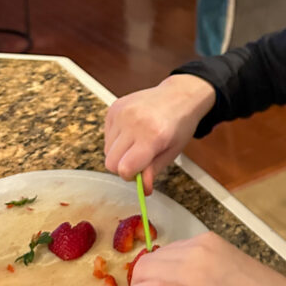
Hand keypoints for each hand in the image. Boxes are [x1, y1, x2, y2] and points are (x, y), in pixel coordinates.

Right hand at [104, 75, 215, 193]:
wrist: (179, 96)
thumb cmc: (179, 124)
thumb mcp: (172, 152)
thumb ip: (153, 171)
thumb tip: (142, 189)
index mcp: (152, 136)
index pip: (124, 169)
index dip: (131, 176)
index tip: (140, 172)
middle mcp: (133, 122)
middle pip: (110, 162)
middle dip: (123, 166)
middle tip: (139, 158)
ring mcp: (121, 113)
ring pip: (106, 150)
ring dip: (119, 152)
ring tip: (138, 141)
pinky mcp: (114, 108)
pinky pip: (106, 135)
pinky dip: (117, 138)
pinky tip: (132, 130)